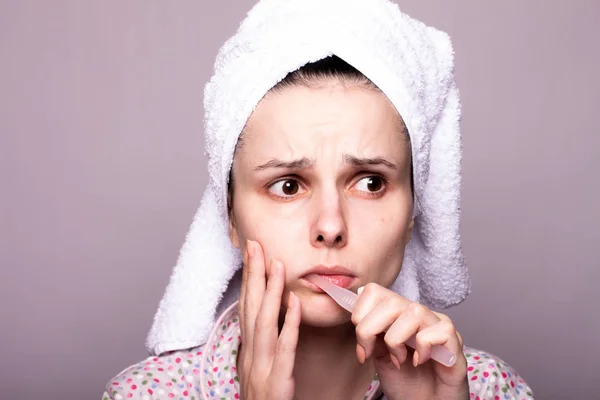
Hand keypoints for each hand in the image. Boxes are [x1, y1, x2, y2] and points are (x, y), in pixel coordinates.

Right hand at [237, 240, 301, 399]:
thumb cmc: (264, 399)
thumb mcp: (257, 368)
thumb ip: (262, 343)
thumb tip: (267, 316)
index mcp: (247, 350)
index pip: (246, 306)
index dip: (248, 278)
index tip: (252, 252)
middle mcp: (249, 355)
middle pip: (250, 307)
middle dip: (253, 274)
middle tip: (256, 245)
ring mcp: (261, 367)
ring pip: (264, 323)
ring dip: (270, 291)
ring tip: (277, 264)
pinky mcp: (277, 381)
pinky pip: (284, 349)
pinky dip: (288, 324)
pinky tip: (294, 303)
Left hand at [352, 283, 468, 399]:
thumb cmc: (406, 383)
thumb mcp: (378, 356)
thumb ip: (370, 333)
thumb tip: (356, 314)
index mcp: (398, 314)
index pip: (375, 291)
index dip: (361, 312)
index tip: (362, 342)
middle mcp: (419, 315)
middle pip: (391, 300)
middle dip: (370, 328)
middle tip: (370, 352)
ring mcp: (438, 326)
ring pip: (414, 312)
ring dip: (397, 339)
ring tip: (398, 359)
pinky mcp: (455, 344)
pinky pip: (440, 331)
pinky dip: (423, 347)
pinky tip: (420, 361)